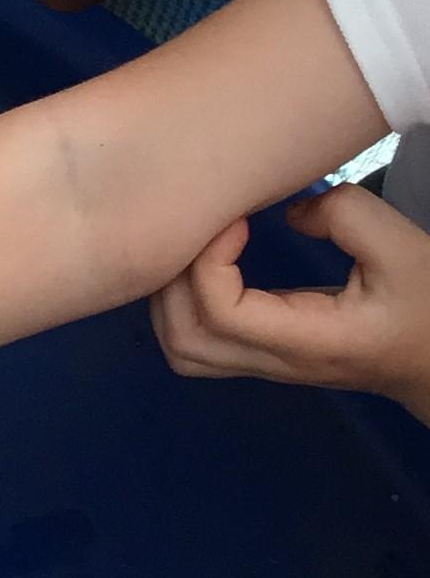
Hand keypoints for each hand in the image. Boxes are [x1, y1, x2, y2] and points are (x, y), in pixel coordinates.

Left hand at [151, 191, 429, 423]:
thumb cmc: (426, 302)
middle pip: (184, 341)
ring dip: (172, 299)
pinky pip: (197, 346)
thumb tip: (289, 211)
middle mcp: (274, 363)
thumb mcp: (403, 248)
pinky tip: (206, 268)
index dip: (208, 265)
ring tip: (199, 249)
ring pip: (182, 351)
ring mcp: (261, 366)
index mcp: (307, 341)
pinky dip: (184, 309)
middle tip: (204, 232)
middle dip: (175, 283)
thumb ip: (347, 217)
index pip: (220, 316)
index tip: (235, 222)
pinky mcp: (258, 358)